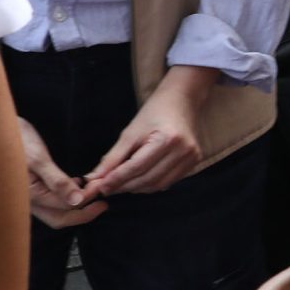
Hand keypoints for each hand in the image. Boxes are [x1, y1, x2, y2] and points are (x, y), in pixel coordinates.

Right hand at [18, 118, 104, 229]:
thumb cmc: (13, 139)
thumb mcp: (38, 158)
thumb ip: (57, 181)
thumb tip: (77, 201)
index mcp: (29, 196)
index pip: (65, 208)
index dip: (87, 200)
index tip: (101, 187)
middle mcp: (28, 202)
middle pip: (61, 218)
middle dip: (84, 212)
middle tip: (103, 201)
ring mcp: (29, 198)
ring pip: (57, 212)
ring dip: (76, 205)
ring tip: (93, 192)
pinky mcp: (31, 190)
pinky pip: (51, 202)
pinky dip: (67, 197)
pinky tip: (77, 185)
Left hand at [84, 66, 216, 198]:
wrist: (180, 101)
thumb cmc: (154, 113)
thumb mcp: (130, 132)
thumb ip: (113, 158)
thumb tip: (96, 178)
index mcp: (167, 139)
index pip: (137, 167)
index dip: (117, 179)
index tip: (99, 187)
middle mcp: (183, 151)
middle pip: (148, 179)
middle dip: (124, 186)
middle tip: (106, 188)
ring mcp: (191, 158)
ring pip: (158, 185)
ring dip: (137, 188)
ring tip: (120, 185)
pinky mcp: (194, 163)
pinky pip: (168, 182)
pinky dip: (150, 185)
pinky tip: (139, 180)